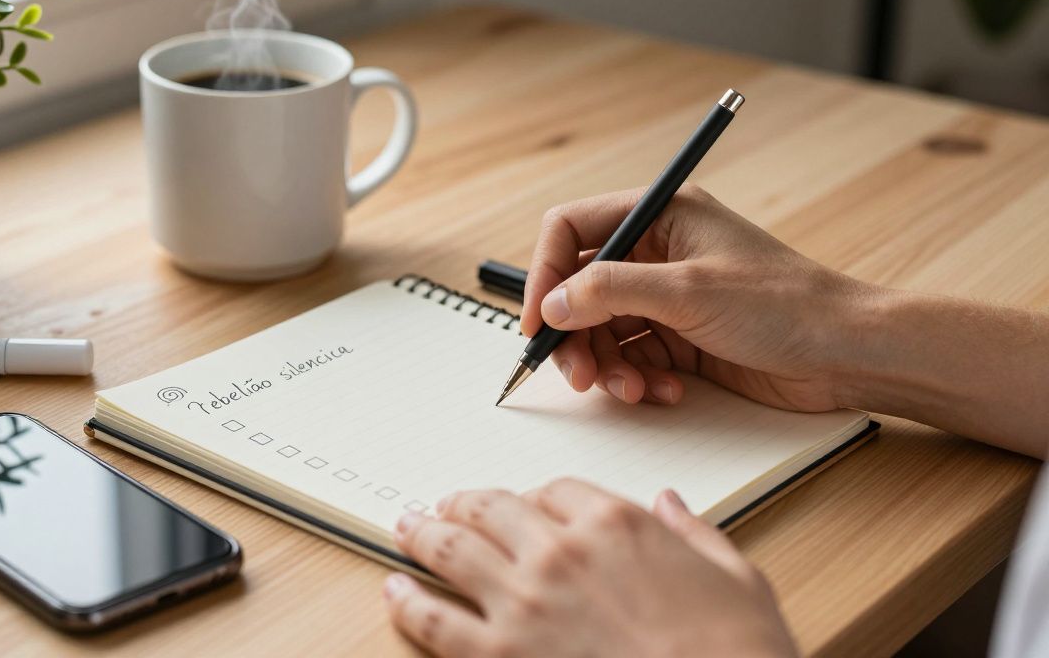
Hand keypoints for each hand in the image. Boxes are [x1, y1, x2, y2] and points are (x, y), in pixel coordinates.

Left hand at [384, 480, 797, 657]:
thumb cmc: (737, 652)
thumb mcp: (737, 578)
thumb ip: (695, 533)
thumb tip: (672, 504)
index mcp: (617, 523)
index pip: (556, 490)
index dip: (534, 496)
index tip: (525, 504)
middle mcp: (561, 551)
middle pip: (492, 507)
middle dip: (463, 502)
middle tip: (445, 504)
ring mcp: (525, 602)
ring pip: (452, 549)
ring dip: (422, 533)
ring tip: (406, 526)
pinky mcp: (502, 654)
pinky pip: (435, 622)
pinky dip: (408, 603)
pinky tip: (394, 591)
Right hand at [521, 184, 868, 411]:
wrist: (849, 354)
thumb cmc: (787, 305)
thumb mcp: (689, 291)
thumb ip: (610, 291)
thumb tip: (553, 304)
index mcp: (661, 215)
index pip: (571, 230)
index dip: (545, 273)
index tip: (537, 321)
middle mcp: (658, 251)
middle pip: (579, 288)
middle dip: (575, 335)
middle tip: (578, 375)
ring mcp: (668, 297)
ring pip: (601, 329)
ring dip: (607, 365)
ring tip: (633, 390)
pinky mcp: (681, 338)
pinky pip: (632, 357)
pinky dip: (637, 379)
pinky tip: (666, 392)